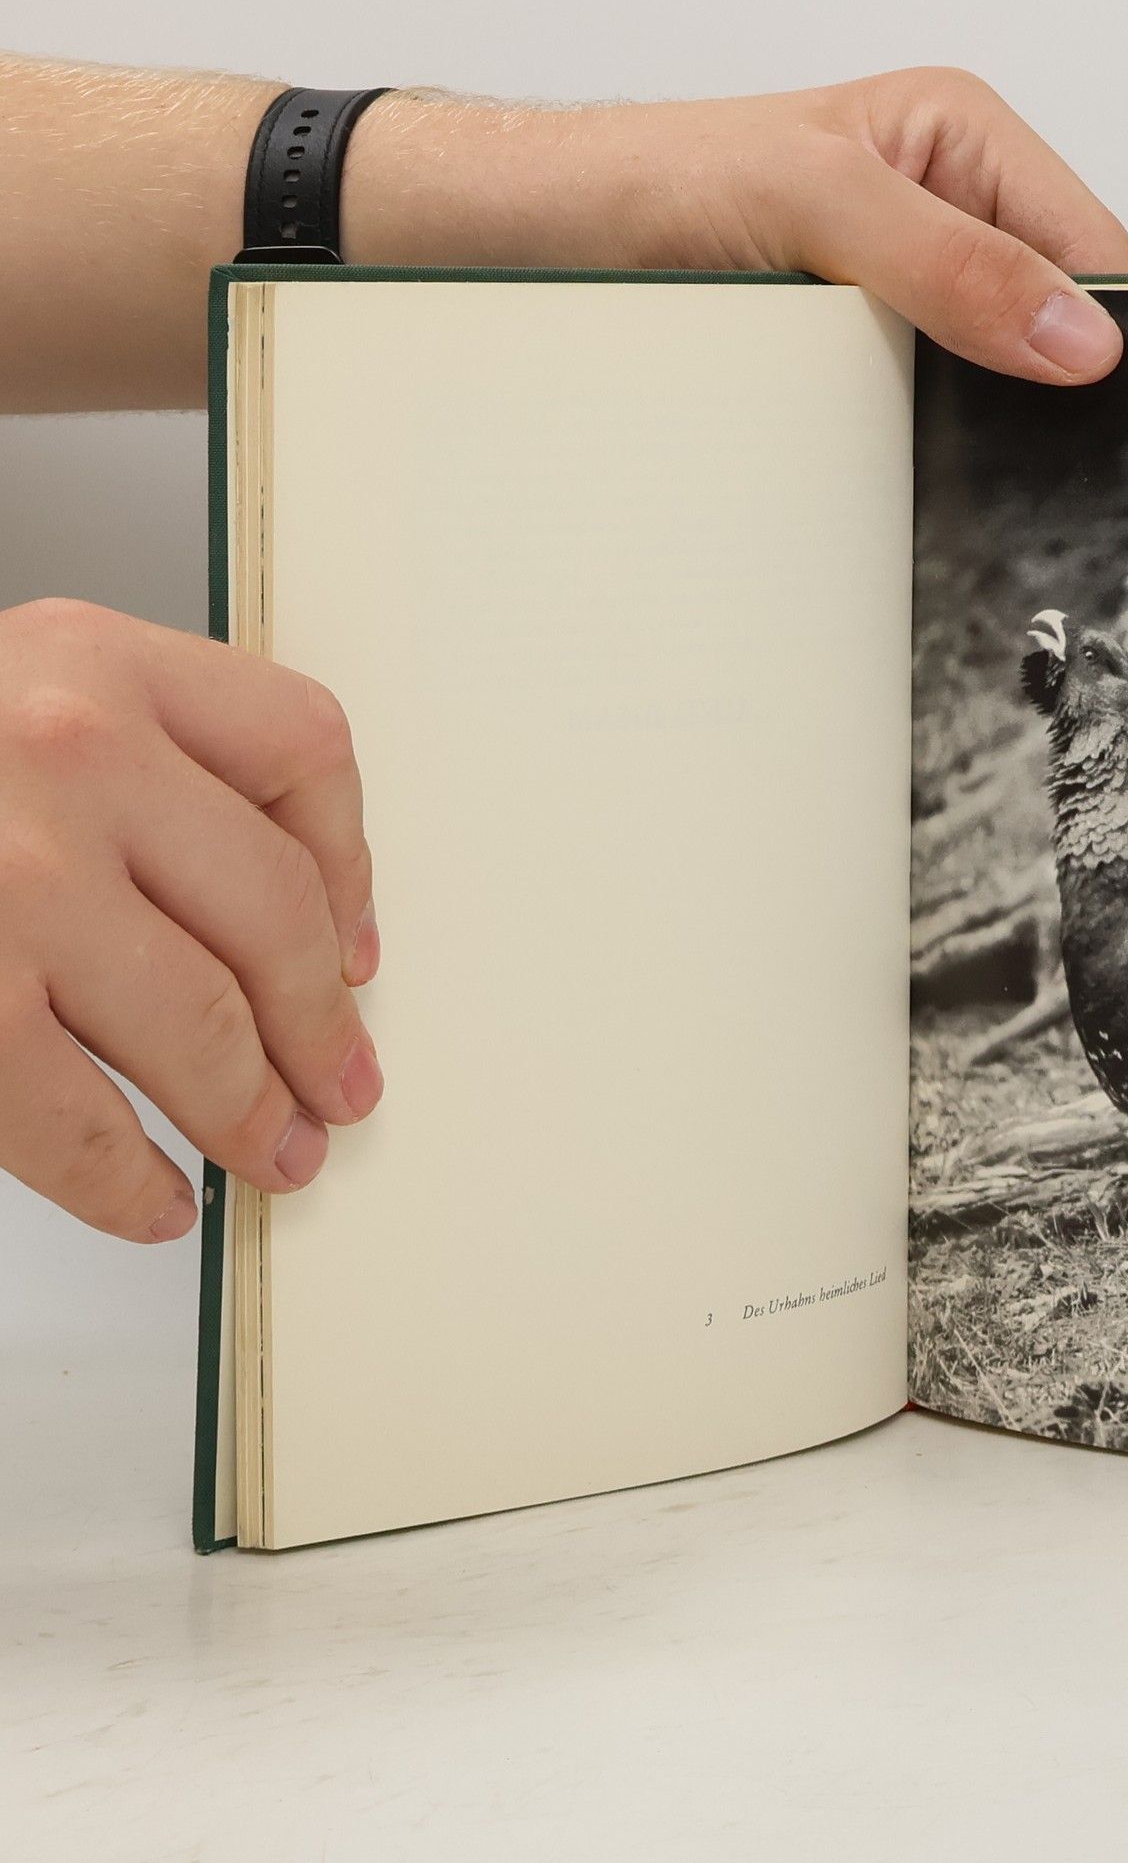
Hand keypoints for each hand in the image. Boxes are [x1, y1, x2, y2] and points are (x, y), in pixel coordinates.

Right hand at [0, 599, 379, 1241]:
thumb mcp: (10, 696)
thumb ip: (136, 763)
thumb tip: (295, 921)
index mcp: (92, 663)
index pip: (301, 749)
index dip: (352, 864)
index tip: (357, 946)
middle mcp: (63, 754)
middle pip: (275, 912)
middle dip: (320, 1026)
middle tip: (339, 1086)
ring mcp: (6, 883)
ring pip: (200, 1025)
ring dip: (251, 1112)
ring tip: (275, 1153)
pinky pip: (75, 1120)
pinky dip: (127, 1180)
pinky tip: (150, 1199)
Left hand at [347, 67, 1127, 384]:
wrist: (521, 243)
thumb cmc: (646, 181)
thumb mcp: (815, 203)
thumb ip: (951, 261)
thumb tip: (1077, 338)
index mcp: (959, 141)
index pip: (1095, 252)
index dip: (1102, 330)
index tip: (1088, 404)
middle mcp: (941, 219)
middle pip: (1053, 327)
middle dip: (1040, 388)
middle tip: (997, 439)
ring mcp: (899, 303)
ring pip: (994, 389)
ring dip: (974, 430)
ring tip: (922, 445)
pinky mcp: (853, 369)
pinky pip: (926, 427)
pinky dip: (918, 457)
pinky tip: (888, 467)